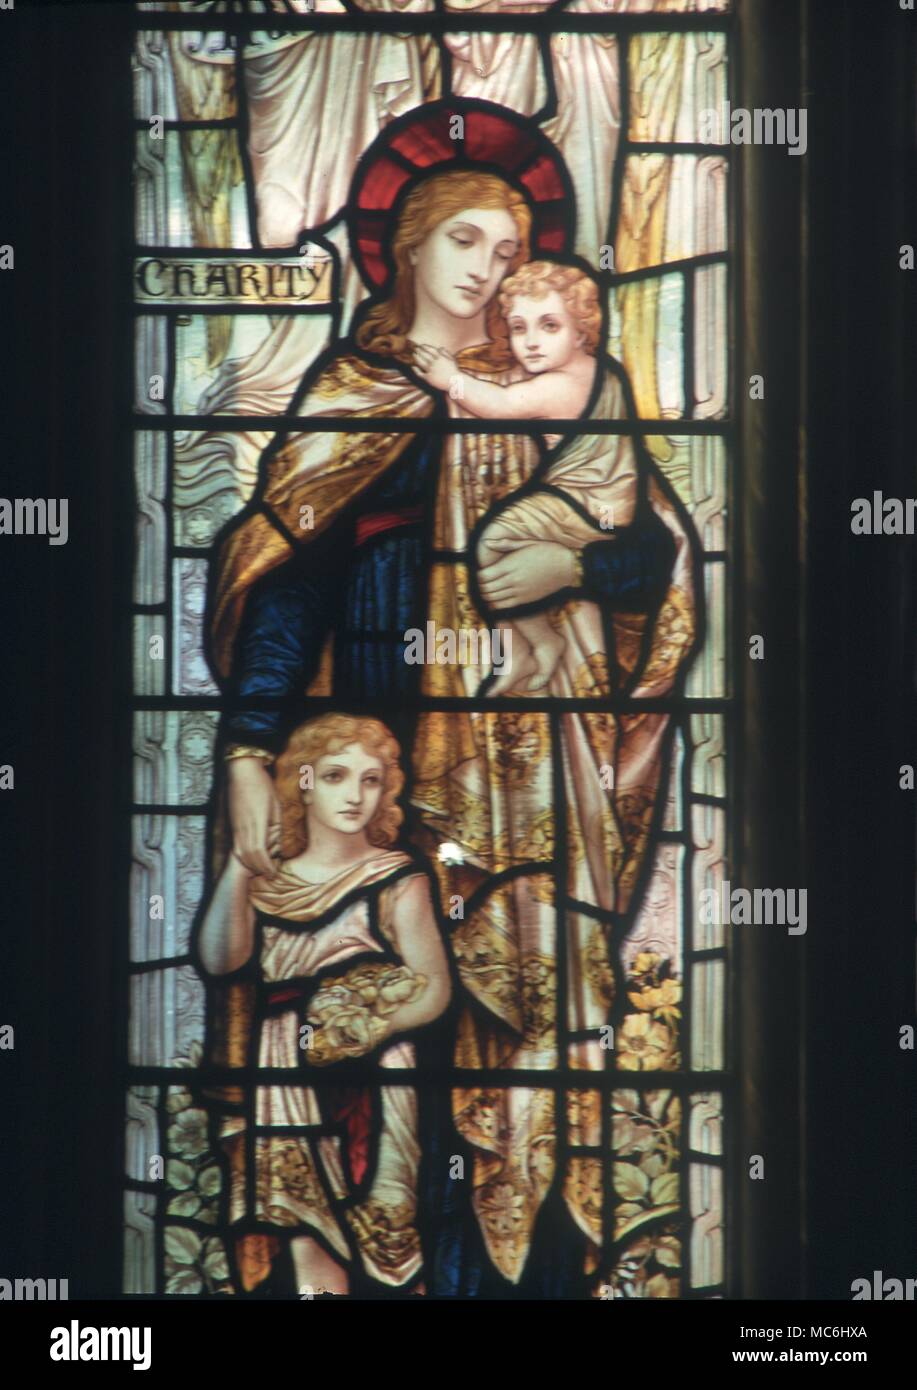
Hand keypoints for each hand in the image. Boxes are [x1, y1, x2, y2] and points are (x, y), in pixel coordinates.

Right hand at [227, 757, 280, 877]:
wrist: (242, 771)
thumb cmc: (263, 786)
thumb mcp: (276, 806)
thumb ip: (275, 827)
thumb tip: (276, 845)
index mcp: (257, 823)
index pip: (260, 853)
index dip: (267, 866)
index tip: (274, 873)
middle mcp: (243, 828)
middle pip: (249, 857)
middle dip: (259, 869)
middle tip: (270, 875)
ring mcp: (236, 827)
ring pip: (240, 853)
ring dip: (251, 865)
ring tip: (262, 869)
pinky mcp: (232, 824)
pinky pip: (236, 846)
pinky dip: (243, 856)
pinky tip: (251, 857)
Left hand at [413, 343, 459, 393]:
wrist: (455, 383)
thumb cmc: (454, 371)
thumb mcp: (452, 360)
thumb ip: (446, 353)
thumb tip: (440, 348)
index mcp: (440, 357)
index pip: (429, 349)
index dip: (424, 347)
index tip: (421, 345)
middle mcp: (434, 363)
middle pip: (423, 354)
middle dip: (418, 350)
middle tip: (415, 348)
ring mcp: (431, 370)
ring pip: (420, 362)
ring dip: (416, 357)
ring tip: (414, 354)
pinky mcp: (428, 378)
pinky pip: (420, 373)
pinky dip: (415, 370)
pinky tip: (413, 366)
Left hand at [478, 541, 576, 609]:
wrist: (567, 566)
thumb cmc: (547, 551)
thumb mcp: (526, 543)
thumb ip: (505, 543)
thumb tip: (487, 542)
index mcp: (510, 565)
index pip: (483, 576)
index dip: (476, 576)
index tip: (476, 572)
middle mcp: (512, 580)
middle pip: (485, 588)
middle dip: (478, 586)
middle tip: (477, 582)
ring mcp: (519, 591)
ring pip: (492, 598)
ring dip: (485, 595)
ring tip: (483, 590)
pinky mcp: (525, 599)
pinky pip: (504, 606)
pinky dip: (495, 604)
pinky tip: (493, 600)